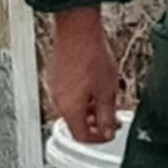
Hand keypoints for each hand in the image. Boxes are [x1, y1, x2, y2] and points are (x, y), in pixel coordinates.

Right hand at [46, 3, 121, 140]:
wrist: (77, 29)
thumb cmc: (91, 56)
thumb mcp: (107, 91)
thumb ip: (107, 116)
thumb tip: (107, 132)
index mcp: (70, 109)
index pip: (82, 137)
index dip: (99, 139)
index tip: (111, 132)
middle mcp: (59, 101)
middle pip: (76, 124)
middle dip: (95, 124)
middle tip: (111, 118)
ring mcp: (56, 88)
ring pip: (73, 110)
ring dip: (90, 111)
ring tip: (105, 101)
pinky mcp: (56, 77)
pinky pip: (69, 96)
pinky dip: (82, 98)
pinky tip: (95, 87)